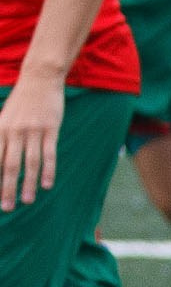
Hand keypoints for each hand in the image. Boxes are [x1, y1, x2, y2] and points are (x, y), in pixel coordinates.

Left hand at [0, 73, 60, 209]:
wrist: (39, 79)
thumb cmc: (22, 101)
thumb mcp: (4, 116)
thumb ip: (1, 136)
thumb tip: (1, 160)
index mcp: (0, 129)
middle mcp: (13, 131)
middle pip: (9, 165)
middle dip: (7, 188)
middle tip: (6, 207)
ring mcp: (32, 131)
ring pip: (29, 163)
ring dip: (27, 184)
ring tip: (26, 201)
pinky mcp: (50, 129)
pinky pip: (49, 154)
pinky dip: (48, 170)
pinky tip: (47, 185)